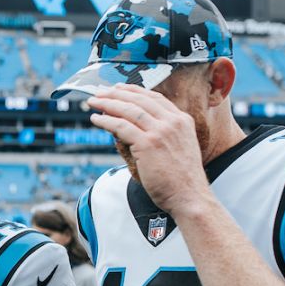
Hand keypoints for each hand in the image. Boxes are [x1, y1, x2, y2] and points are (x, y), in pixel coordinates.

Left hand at [86, 85, 210, 215]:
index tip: (119, 88)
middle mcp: (173, 122)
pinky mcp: (148, 144)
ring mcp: (161, 132)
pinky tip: (96, 119)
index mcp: (182, 120)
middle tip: (100, 92)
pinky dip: (106, 121)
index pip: (155, 98)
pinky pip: (121, 126)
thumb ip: (161, 134)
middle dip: (117, 93)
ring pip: (129, 110)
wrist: (190, 197)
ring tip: (93, 103)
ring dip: (108, 104)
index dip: (134, 91)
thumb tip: (132, 127)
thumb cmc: (182, 179)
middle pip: (140, 99)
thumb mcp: (178, 147)